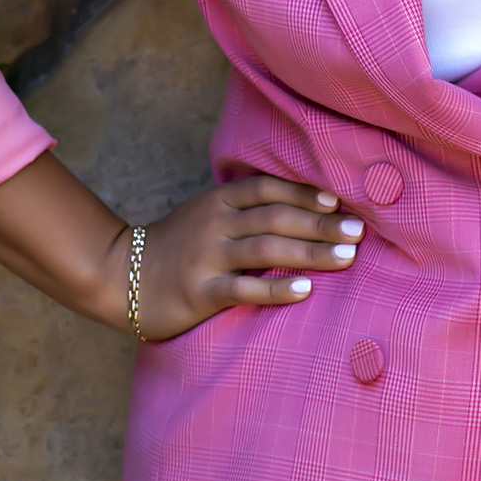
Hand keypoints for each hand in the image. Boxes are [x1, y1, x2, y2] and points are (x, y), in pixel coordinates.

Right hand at [106, 174, 364, 341]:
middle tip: (359, 231)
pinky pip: (244, 288)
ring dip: (311, 252)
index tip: (339, 202)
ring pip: (267, 249)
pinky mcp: (199, 291)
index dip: (305, 193)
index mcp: (220, 200)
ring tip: (347, 258)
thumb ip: (244, 209)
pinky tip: (306, 290)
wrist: (121, 276)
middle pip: (276, 218)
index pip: (269, 189)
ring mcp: (207, 257)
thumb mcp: (208, 215)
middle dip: (321, 224)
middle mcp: (216, 223)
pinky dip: (277, 289)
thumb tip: (301, 208)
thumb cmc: (177, 245)